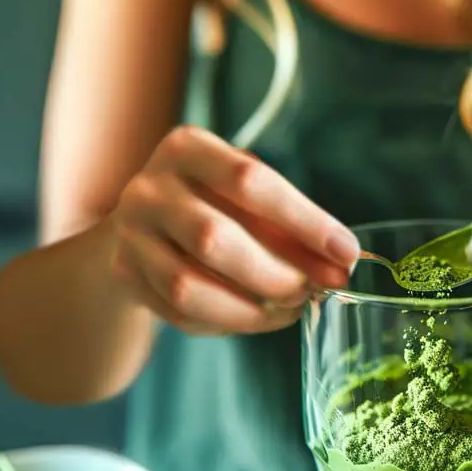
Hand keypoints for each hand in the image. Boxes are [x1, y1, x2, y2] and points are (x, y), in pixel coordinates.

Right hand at [109, 126, 358, 334]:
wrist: (146, 221)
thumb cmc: (216, 202)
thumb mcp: (251, 197)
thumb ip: (293, 226)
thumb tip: (340, 263)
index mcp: (187, 148)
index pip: (251, 181)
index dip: (304, 221)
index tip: (346, 252)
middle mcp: (149, 187)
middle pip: (214, 238)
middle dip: (276, 273)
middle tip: (314, 289)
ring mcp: (129, 234)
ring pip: (189, 286)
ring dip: (251, 308)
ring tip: (291, 308)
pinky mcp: (125, 275)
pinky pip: (180, 314)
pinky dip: (228, 322)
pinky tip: (259, 316)